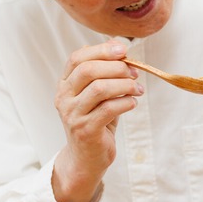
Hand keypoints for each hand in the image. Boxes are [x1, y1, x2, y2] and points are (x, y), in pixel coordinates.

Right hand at [52, 39, 141, 201]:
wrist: (87, 158)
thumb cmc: (96, 121)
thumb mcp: (98, 95)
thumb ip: (105, 72)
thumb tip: (119, 43)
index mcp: (64, 85)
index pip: (77, 58)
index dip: (101, 50)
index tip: (123, 49)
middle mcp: (64, 98)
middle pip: (87, 70)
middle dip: (116, 67)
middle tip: (135, 72)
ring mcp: (73, 115)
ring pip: (99, 88)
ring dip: (124, 85)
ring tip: (138, 89)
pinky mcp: (86, 130)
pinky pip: (108, 109)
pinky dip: (125, 102)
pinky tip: (133, 103)